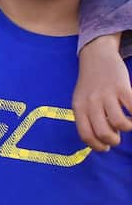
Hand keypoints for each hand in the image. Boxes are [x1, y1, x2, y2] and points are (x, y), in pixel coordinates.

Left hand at [74, 33, 131, 150]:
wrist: (96, 56)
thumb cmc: (90, 83)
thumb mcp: (81, 100)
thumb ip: (87, 117)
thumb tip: (99, 139)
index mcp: (79, 108)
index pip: (85, 135)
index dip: (97, 146)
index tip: (105, 148)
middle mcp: (91, 102)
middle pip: (103, 132)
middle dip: (113, 141)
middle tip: (117, 138)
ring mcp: (107, 94)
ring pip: (120, 123)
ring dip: (127, 128)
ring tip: (127, 124)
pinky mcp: (122, 87)